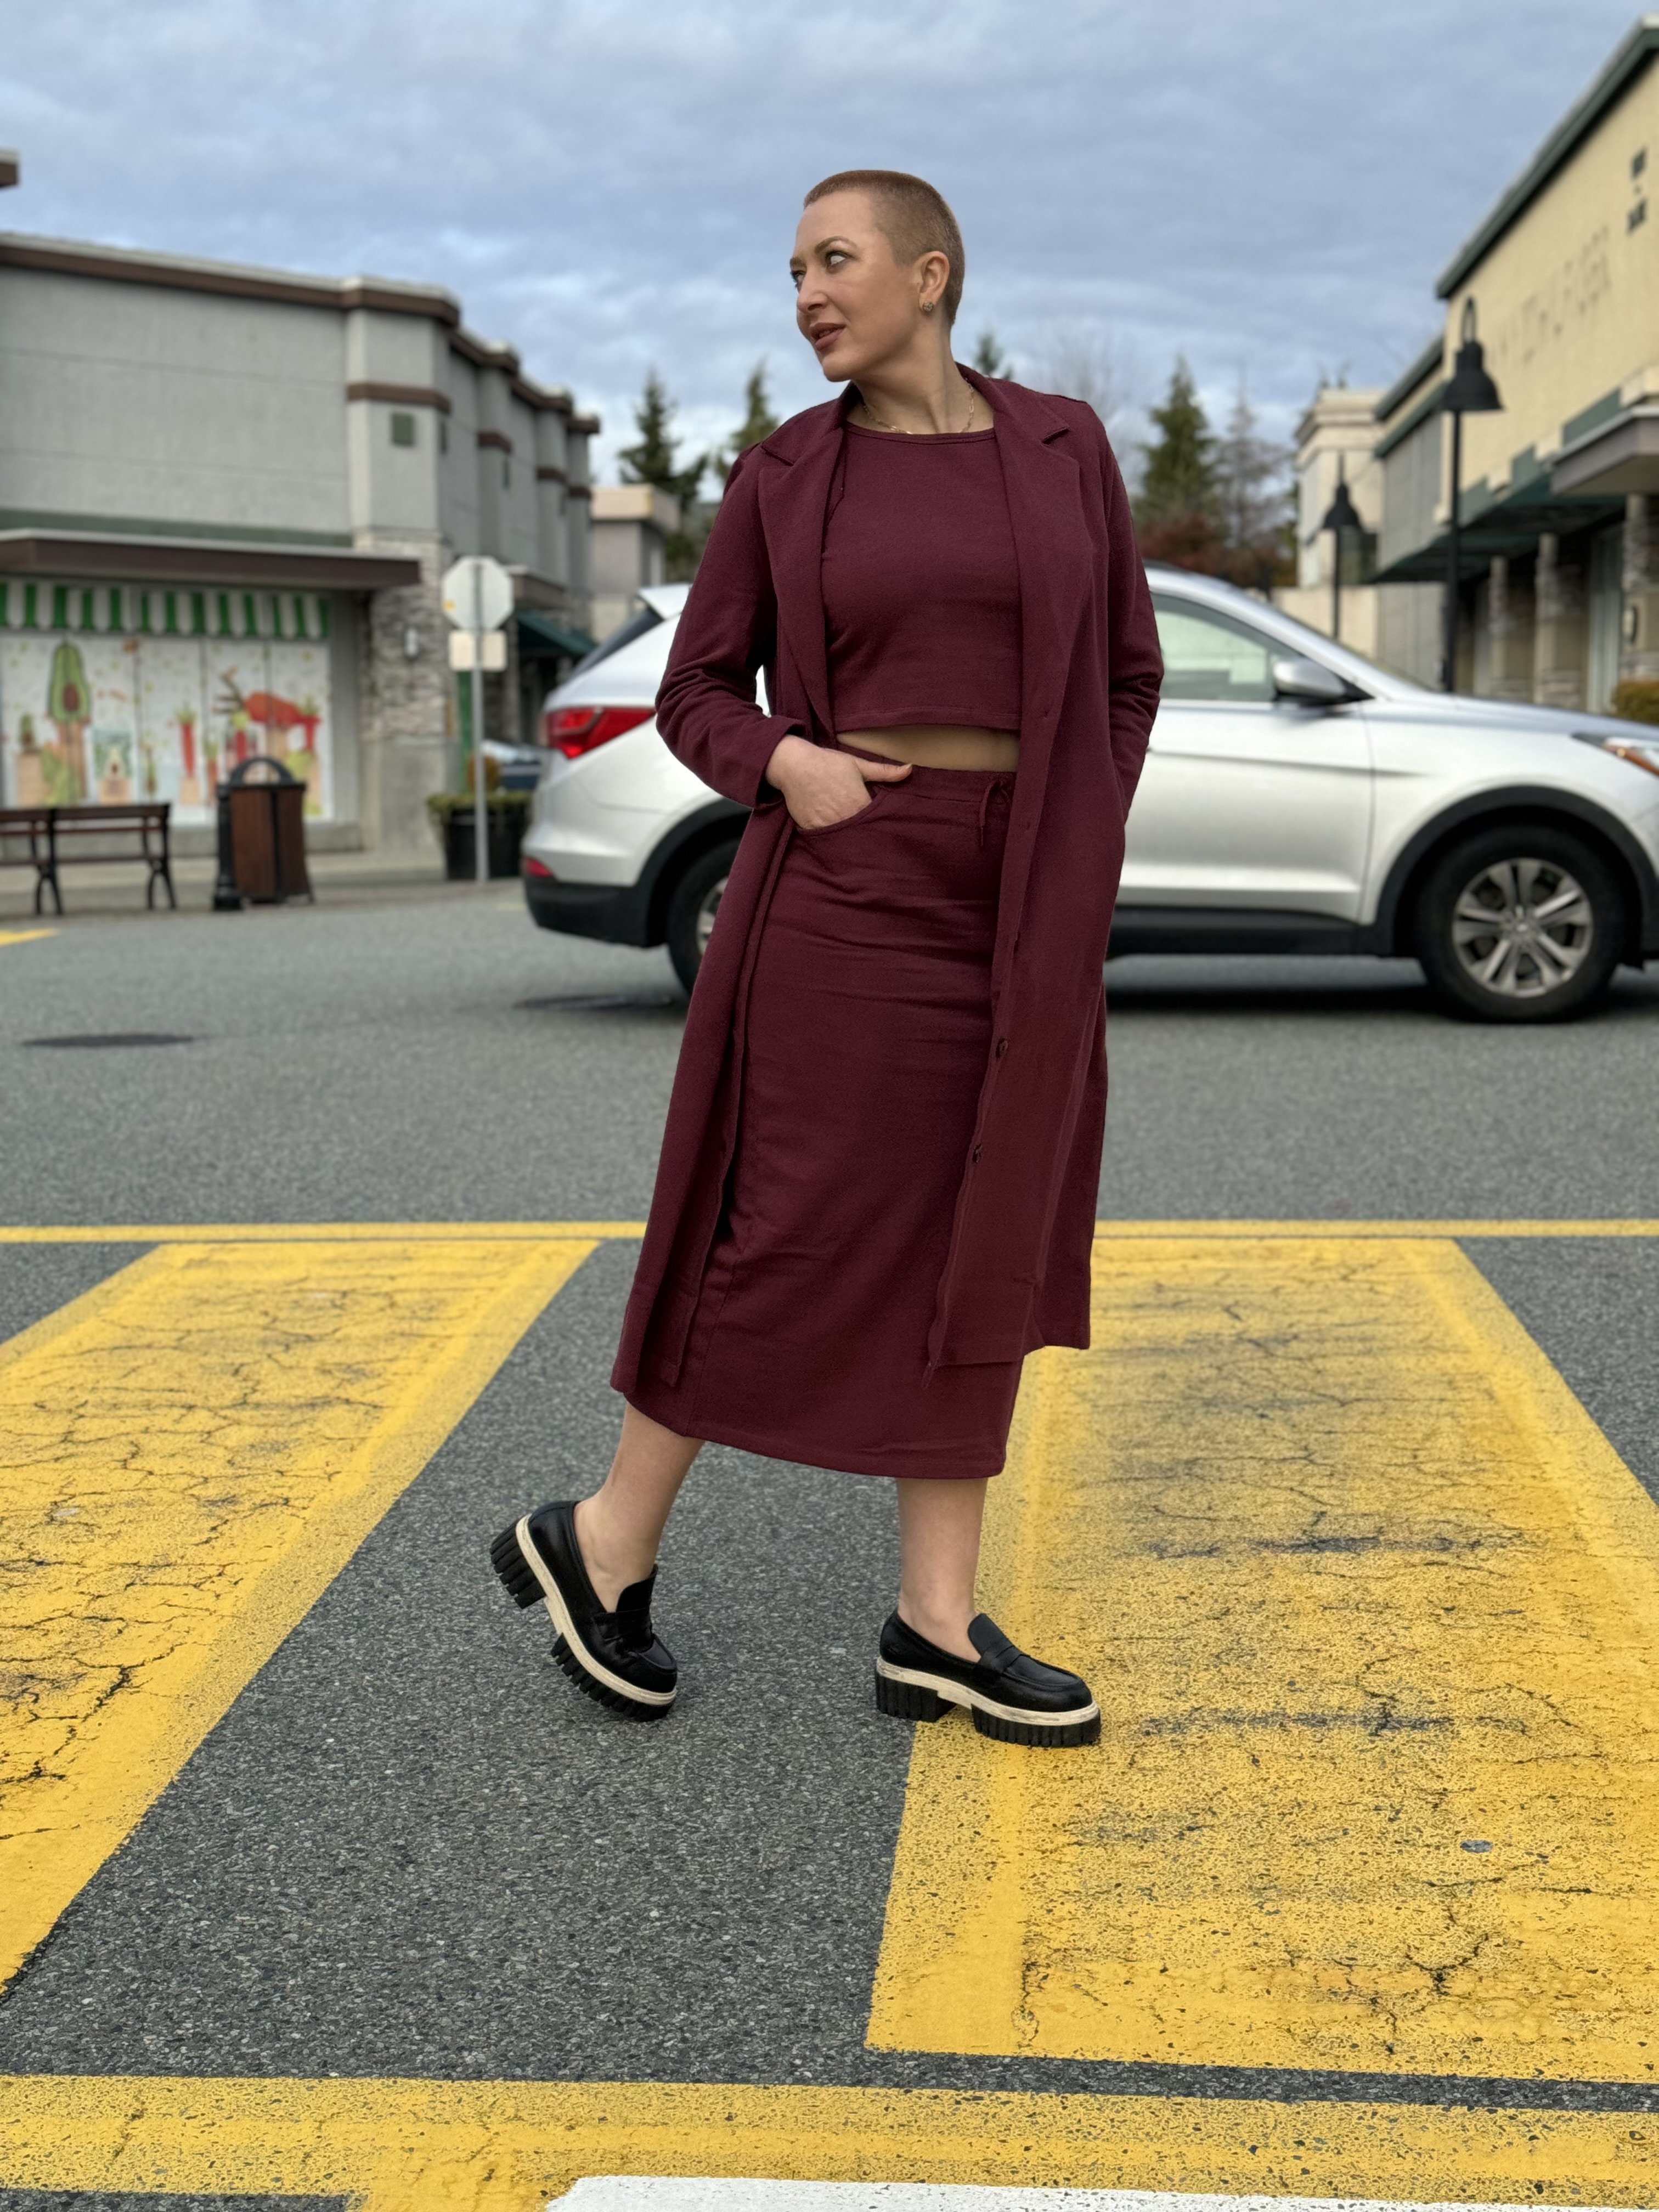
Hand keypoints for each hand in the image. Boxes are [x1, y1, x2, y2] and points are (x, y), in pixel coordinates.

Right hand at [765, 734, 911, 829]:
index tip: (886, 831)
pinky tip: (837, 841)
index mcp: (860, 804)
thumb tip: (910, 769)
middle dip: (868, 837)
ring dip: (850, 841)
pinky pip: (826, 840)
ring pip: (844, 840)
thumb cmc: (827, 763)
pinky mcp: (812, 830)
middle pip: (862, 835)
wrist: (794, 765)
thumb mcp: (858, 764)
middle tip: (875, 844)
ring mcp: (828, 826)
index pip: (877, 823)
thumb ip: (885, 772)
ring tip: (856, 843)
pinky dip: (832, 840)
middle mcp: (845, 818)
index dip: (881, 826)